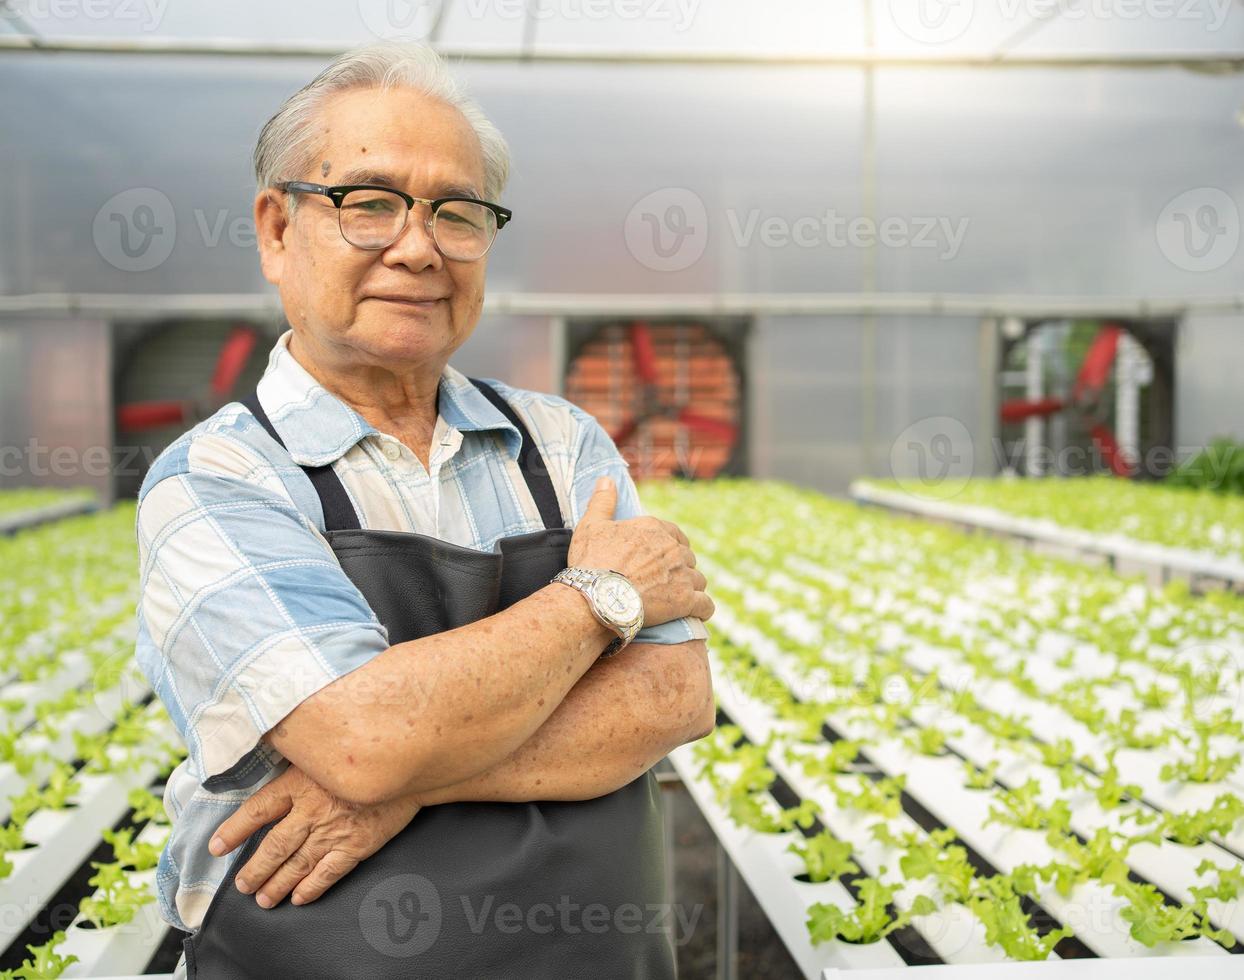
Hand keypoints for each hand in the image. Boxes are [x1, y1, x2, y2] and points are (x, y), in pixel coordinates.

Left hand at [208, 763, 422, 907]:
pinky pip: (328, 873)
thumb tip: (267, 739)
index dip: (234, 831)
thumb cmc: (364, 748)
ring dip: (276, 885)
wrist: (407, 762)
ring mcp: (334, 831)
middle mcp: (311, 810)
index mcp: (298, 782)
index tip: (217, 847)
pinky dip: (312, 888)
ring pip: (296, 865)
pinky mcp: (357, 845)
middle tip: (242, 886)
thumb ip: (295, 747)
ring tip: (263, 898)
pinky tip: (300, 898)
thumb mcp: (322, 742)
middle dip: (254, 870)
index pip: (256, 811)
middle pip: (273, 847)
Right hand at [568, 476, 713, 626]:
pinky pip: (705, 605)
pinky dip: (702, 609)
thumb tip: (607, 478)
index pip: (674, 535)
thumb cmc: (591, 562)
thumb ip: (602, 501)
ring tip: (677, 600)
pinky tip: (697, 613)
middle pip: (686, 558)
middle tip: (664, 582)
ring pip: (698, 580)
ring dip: (690, 589)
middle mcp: (673, 549)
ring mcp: (682, 575)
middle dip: (679, 569)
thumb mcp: (591, 526)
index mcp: (654, 528)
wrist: (596, 598)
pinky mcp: (686, 601)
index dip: (669, 547)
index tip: (661, 560)